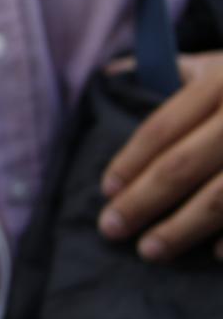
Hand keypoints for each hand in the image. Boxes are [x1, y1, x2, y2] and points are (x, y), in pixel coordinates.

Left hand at [100, 51, 222, 261]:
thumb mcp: (219, 64)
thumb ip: (172, 71)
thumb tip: (111, 75)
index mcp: (220, 83)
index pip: (162, 128)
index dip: (130, 162)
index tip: (106, 191)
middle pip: (183, 164)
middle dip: (142, 200)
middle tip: (110, 229)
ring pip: (221, 195)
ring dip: (183, 227)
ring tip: (150, 250)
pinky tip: (214, 254)